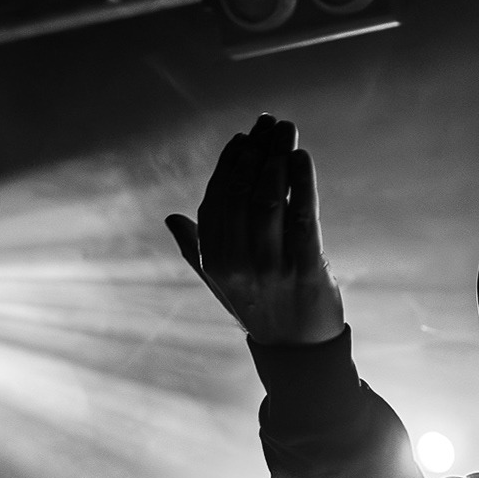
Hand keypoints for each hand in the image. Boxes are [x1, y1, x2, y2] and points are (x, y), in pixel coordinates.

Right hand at [165, 113, 344, 344]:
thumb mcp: (222, 284)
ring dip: (278, 158)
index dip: (231, 164)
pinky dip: (302, 183)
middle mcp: (239, 264)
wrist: (300, 353)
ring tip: (286, 130)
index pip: (218, 200)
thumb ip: (197, 251)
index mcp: (215, 262)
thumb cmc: (261, 310)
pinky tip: (302, 158)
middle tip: (271, 123)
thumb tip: (171, 220)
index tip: (245, 138)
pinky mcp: (307, 271)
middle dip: (256, 152)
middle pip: (243, 193)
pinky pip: (302, 217)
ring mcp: (273, 268)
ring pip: (270, 201)